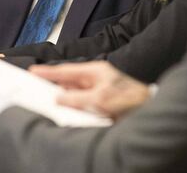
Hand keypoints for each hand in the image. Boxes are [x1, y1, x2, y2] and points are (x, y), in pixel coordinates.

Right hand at [30, 61, 148, 119]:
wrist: (152, 108)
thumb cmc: (133, 97)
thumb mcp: (100, 98)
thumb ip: (78, 98)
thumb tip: (60, 98)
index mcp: (95, 72)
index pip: (67, 70)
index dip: (49, 71)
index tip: (34, 71)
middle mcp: (97, 81)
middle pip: (70, 84)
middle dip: (55, 87)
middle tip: (38, 90)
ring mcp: (100, 93)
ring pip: (76, 96)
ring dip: (66, 101)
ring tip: (52, 104)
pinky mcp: (104, 106)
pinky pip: (84, 106)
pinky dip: (76, 110)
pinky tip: (71, 114)